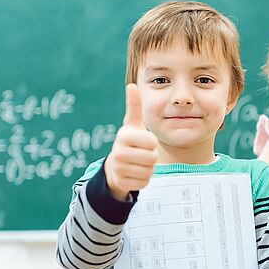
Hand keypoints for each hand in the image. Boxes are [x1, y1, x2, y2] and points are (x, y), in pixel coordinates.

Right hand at [104, 84, 158, 200]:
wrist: (115, 167)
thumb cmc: (129, 143)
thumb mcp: (132, 125)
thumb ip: (134, 107)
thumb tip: (132, 85)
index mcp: (123, 136)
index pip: (151, 142)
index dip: (151, 143)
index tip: (142, 141)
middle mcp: (118, 152)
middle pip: (152, 157)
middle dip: (151, 157)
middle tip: (141, 154)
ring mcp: (119, 168)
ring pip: (149, 170)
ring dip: (147, 168)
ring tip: (138, 163)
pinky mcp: (122, 183)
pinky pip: (144, 182)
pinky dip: (143, 179)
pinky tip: (134, 173)